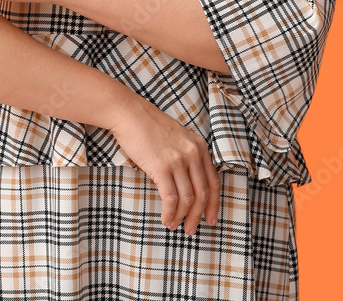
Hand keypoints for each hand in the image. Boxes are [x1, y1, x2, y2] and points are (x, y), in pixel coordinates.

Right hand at [109, 94, 220, 234]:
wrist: (129, 113)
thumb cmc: (147, 125)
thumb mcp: (177, 137)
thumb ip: (187, 156)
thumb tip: (186, 183)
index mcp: (199, 147)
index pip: (213, 182)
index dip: (213, 204)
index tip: (210, 218)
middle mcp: (193, 154)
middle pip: (203, 194)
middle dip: (198, 215)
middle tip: (192, 229)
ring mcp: (178, 160)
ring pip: (188, 198)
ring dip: (182, 217)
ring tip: (174, 226)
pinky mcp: (161, 167)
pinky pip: (171, 197)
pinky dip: (169, 212)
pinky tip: (165, 218)